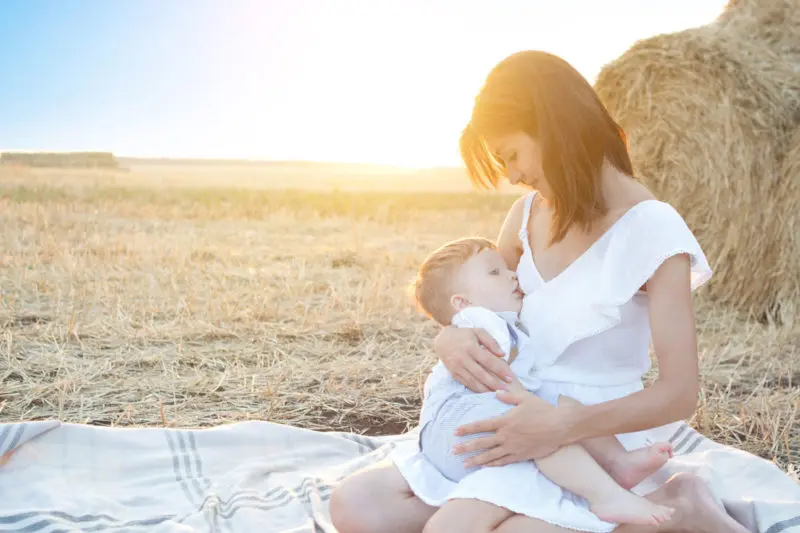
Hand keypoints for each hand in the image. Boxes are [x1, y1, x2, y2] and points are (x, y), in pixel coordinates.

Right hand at [434, 326, 512, 392]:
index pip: (488, 361)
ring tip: (498, 393)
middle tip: (506, 389)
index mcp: (470, 347)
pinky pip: (466, 384)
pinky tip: (485, 392)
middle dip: (495, 383)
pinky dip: (476, 389)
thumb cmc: (464, 335)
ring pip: (473, 382)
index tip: (509, 377)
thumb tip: (502, 355)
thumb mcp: (478, 332)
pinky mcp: (454, 374)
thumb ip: (491, 342)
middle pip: (481, 374)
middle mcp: (463, 358)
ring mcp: (457, 367)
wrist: (443, 340)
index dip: (499, 370)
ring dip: (486, 389)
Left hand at [452, 376, 576, 465]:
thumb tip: (497, 393)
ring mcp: (513, 447)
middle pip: (482, 442)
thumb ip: (509, 396)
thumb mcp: (525, 398)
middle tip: (453, 451)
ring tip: (464, 464)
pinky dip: (493, 464)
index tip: (455, 432)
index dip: (467, 429)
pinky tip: (485, 466)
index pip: (481, 425)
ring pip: (490, 455)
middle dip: (466, 447)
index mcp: (505, 420)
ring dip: (476, 460)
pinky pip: (504, 461)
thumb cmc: (543, 410)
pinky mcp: (521, 455)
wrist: (560, 426)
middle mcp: (506, 435)